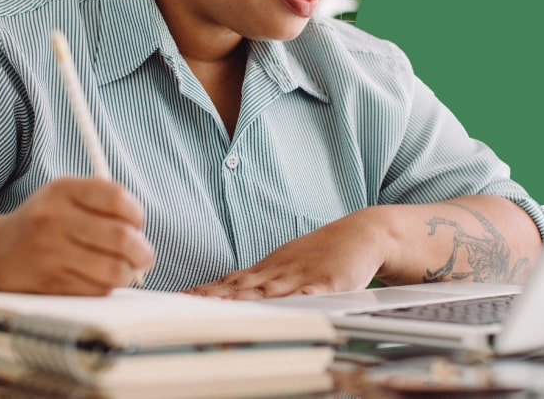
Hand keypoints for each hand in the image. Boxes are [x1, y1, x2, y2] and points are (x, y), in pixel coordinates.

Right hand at [0, 177, 154, 294]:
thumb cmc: (43, 224)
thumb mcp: (64, 197)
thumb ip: (102, 202)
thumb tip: (141, 231)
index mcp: (61, 190)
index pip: (116, 198)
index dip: (137, 214)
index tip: (138, 224)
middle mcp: (53, 219)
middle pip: (121, 237)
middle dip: (142, 251)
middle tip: (145, 256)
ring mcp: (50, 253)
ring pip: (114, 269)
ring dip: (128, 272)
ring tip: (125, 270)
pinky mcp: (50, 284)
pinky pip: (97, 290)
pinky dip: (107, 287)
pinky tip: (101, 280)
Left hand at [183, 208, 396, 298]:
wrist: (361, 234)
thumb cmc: (323, 253)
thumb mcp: (286, 265)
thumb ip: (260, 281)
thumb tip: (228, 291)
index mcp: (269, 269)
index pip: (230, 282)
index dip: (206, 291)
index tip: (182, 299)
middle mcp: (279, 272)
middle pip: (241, 287)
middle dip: (214, 298)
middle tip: (189, 305)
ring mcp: (301, 277)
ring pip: (267, 292)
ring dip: (241, 301)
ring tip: (219, 308)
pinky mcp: (326, 284)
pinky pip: (307, 295)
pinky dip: (292, 303)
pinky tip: (280, 309)